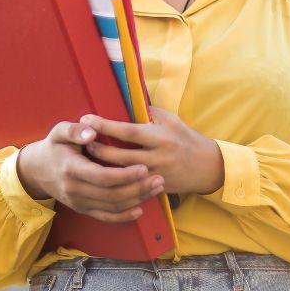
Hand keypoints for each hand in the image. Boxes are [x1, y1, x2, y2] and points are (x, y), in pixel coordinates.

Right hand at [16, 120, 164, 222]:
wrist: (37, 170)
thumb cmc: (54, 146)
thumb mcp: (59, 131)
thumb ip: (75, 130)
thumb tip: (92, 131)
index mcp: (71, 169)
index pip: (102, 177)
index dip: (124, 175)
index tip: (144, 168)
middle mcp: (74, 189)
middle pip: (111, 195)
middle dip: (137, 188)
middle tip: (159, 179)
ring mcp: (78, 202)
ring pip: (112, 207)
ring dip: (136, 200)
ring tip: (156, 188)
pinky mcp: (82, 209)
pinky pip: (105, 217)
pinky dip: (123, 216)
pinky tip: (140, 209)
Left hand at [80, 106, 223, 195]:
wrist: (208, 167)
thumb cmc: (186, 138)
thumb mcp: (171, 120)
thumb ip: (149, 112)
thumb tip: (126, 102)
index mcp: (160, 137)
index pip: (128, 131)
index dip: (106, 126)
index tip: (87, 119)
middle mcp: (157, 157)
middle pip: (121, 156)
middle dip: (98, 149)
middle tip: (81, 141)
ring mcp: (156, 175)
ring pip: (122, 174)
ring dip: (103, 167)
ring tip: (86, 158)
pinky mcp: (155, 188)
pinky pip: (131, 187)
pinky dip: (115, 182)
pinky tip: (101, 177)